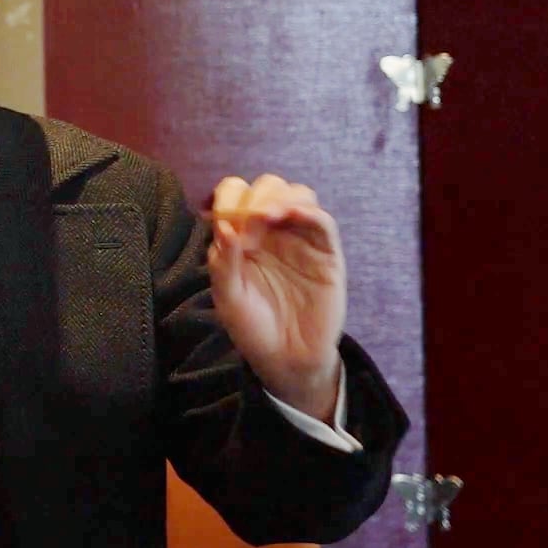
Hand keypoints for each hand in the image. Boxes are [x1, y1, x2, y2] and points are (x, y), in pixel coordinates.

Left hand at [205, 174, 346, 422]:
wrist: (286, 360)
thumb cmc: (253, 328)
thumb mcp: (229, 298)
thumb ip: (224, 262)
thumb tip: (223, 225)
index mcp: (243, 236)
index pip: (237, 194)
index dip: (228, 199)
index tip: (221, 219)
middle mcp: (273, 232)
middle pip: (269, 187)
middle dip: (254, 197)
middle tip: (246, 226)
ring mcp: (301, 241)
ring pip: (298, 194)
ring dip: (280, 198)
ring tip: (265, 218)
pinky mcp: (327, 255)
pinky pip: (323, 222)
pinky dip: (308, 211)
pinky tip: (290, 217)